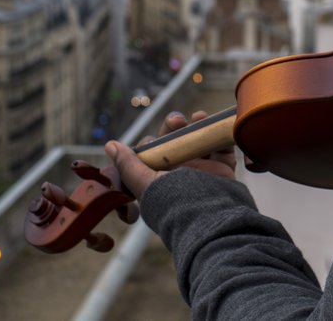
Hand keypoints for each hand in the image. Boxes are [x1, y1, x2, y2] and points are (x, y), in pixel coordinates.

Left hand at [105, 110, 237, 199]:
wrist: (208, 216)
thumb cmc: (173, 202)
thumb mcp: (145, 184)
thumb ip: (128, 165)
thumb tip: (110, 145)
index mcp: (159, 178)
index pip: (153, 151)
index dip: (153, 140)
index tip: (155, 139)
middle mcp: (180, 172)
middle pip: (175, 140)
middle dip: (173, 126)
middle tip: (177, 121)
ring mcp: (202, 170)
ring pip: (197, 140)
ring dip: (196, 124)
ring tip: (198, 116)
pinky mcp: (222, 169)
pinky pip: (221, 146)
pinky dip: (218, 132)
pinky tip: (212, 122)